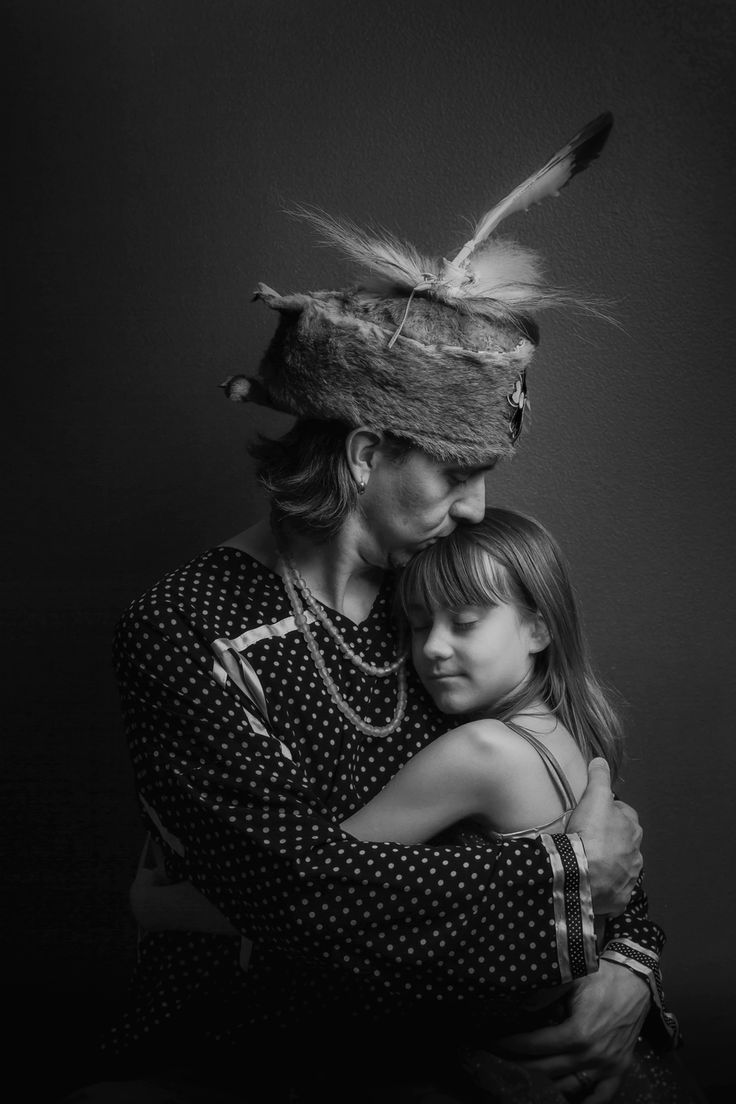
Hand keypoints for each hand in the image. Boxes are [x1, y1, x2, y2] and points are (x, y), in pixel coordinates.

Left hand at [492, 961, 650, 1102]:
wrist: (636, 980)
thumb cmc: (602, 977)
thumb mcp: (571, 978)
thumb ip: (546, 993)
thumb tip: (522, 1005)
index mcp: (577, 1032)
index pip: (536, 1045)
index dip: (513, 1045)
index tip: (495, 1043)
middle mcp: (591, 1055)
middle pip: (547, 1070)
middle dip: (521, 1066)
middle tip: (501, 1061)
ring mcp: (607, 1066)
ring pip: (569, 1087)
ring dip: (546, 1086)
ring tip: (525, 1079)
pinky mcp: (620, 1069)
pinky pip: (603, 1096)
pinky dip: (587, 1103)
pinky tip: (568, 1103)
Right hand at [567, 758, 641, 916]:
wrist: (582, 875)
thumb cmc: (590, 833)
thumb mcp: (594, 797)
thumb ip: (599, 777)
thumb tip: (600, 760)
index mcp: (633, 829)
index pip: (625, 814)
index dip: (610, 811)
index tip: (594, 813)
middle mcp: (636, 854)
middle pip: (624, 842)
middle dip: (612, 839)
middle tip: (589, 837)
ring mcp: (629, 879)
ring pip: (621, 867)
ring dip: (609, 863)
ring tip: (588, 861)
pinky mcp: (619, 899)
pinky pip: (614, 891)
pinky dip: (606, 887)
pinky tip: (592, 884)